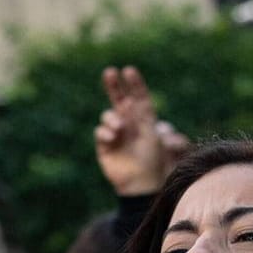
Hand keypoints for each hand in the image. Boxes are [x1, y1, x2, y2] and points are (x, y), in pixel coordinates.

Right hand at [93, 66, 171, 196]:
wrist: (141, 182)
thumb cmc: (152, 159)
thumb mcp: (152, 133)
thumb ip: (142, 116)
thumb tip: (129, 100)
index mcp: (143, 119)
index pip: (139, 96)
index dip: (134, 83)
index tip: (129, 70)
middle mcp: (128, 123)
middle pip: (118, 99)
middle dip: (114, 85)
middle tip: (109, 72)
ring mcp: (116, 133)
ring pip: (108, 115)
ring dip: (112, 118)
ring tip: (120, 128)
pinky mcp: (105, 145)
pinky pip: (100, 132)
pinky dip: (105, 132)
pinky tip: (113, 137)